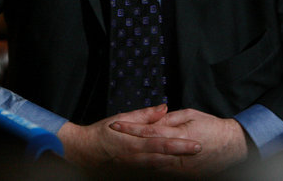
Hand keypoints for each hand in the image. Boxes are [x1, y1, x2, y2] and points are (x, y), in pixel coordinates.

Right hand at [56, 104, 201, 170]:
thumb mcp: (120, 119)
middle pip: (165, 158)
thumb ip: (144, 115)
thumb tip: (164, 108)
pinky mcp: (132, 175)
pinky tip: (176, 170)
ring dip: (178, 166)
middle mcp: (135, 159)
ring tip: (194, 162)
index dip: (180, 144)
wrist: (82, 153)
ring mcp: (134, 170)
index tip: (196, 143)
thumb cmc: (100, 134)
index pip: (162, 143)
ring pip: (161, 169)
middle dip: (183, 156)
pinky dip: (165, 172)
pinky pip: (152, 174)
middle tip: (200, 151)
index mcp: (133, 143)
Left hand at [109, 108, 248, 175]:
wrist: (233, 146)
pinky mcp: (185, 175)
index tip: (116, 124)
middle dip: (128, 146)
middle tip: (109, 145)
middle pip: (147, 149)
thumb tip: (156, 117)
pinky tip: (138, 170)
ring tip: (117, 158)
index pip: (148, 129)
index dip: (131, 127)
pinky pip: (164, 174)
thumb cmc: (213, 127)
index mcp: (178, 133)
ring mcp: (181, 167)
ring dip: (135, 162)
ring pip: (153, 165)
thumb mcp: (191, 115)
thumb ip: (170, 118)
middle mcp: (177, 152)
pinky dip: (150, 171)